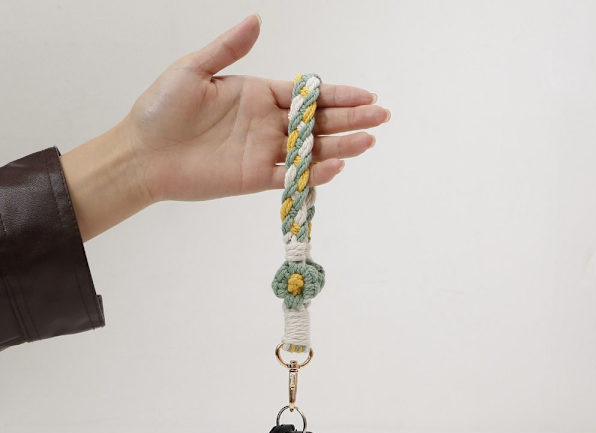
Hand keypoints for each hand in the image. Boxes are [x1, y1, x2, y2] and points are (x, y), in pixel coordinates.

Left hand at [122, 13, 390, 203]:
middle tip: (381, 117)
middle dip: (351, 119)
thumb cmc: (163, 109)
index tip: (367, 94)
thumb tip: (258, 19)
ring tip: (369, 141)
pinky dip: (313, 175)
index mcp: (259, 95)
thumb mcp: (193, 69)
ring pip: (311, 151)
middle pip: (318, 122)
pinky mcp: (256, 178)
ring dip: (341, 147)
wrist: (143, 153)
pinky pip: (291, 177)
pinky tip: (335, 167)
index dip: (338, 94)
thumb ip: (229, 48)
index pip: (308, 94)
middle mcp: (268, 124)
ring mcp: (265, 152)